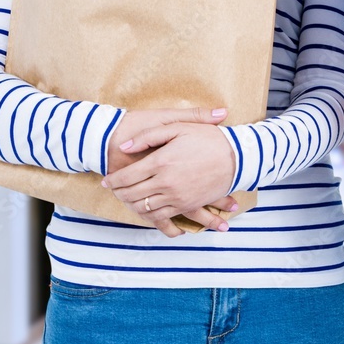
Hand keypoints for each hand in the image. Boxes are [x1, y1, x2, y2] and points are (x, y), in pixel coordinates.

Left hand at [103, 109, 236, 236]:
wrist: (237, 156)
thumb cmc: (208, 138)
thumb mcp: (177, 126)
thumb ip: (149, 136)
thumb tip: (124, 146)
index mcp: (161, 162)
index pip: (127, 177)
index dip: (113, 180)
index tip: (106, 181)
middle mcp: (166, 182)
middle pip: (131, 194)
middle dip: (118, 194)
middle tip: (113, 191)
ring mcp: (177, 196)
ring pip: (144, 208)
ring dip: (130, 205)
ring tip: (126, 200)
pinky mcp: (187, 205)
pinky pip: (162, 216)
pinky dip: (149, 215)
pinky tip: (145, 210)